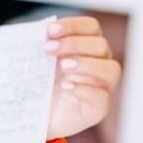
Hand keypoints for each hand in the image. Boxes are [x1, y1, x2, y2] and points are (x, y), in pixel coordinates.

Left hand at [43, 17, 120, 140]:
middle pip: (101, 45)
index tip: (50, 31)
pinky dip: (84, 89)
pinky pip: (101, 96)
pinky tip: (67, 86)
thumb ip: (40, 46)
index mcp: (88, 46)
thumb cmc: (43, 84)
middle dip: (74, 44)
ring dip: (86, 64)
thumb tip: (32, 32)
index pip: (91, 27)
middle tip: (49, 48)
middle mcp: (101, 62)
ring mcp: (103, 86)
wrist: (39, 117)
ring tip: (63, 66)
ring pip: (110, 69)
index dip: (73, 25)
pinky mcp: (99, 108)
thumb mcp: (39, 62)